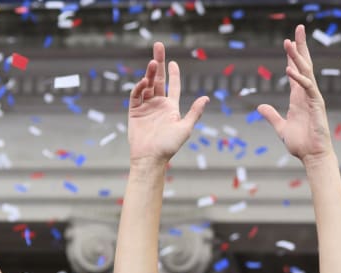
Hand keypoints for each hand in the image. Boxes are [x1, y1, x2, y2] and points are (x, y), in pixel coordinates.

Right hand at [127, 42, 208, 165]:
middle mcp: (158, 105)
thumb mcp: (185, 128)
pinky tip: (144, 81)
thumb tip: (206, 97)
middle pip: (158, 79)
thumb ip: (194, 112)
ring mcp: (145, 107)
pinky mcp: (134, 112)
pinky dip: (139, 87)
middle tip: (158, 46)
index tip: (173, 61)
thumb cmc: (169, 146)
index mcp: (171, 107)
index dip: (173, 73)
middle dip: (158, 63)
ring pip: (147, 84)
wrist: (150, 158)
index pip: (172, 85)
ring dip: (150, 73)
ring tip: (153, 63)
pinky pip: (136, 96)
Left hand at [256, 25, 333, 164]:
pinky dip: (298, 78)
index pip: (295, 71)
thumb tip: (260, 106)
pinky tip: (289, 70)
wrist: (312, 156)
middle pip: (304, 65)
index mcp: (298, 97)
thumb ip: (271, 115)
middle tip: (298, 28)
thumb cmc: (300, 143)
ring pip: (306, 72)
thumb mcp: (281, 127)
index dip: (292, 56)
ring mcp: (312, 98)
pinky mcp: (316, 105)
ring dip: (297, 57)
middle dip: (300, 47)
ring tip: (289, 42)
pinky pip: (307, 88)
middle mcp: (306, 94)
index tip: (289, 41)